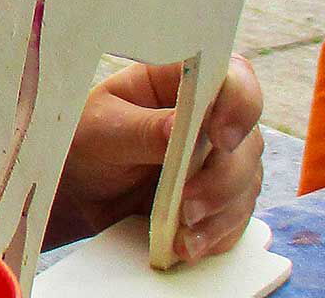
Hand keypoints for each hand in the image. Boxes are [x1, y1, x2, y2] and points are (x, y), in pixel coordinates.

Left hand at [46, 57, 265, 261]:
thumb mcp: (102, 129)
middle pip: (246, 141)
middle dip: (222, 179)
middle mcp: (211, 116)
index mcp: (181, 81)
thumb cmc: (86, 141)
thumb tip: (182, 129)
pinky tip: (187, 247)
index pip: (233, 77)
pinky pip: (236, 219)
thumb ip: (143, 129)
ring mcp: (220, 159)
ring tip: (183, 234)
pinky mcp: (220, 198)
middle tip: (187, 204)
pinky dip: (216, 235)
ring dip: (220, 213)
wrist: (78, 189)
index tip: (219, 139)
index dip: (239, 105)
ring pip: (247, 184)